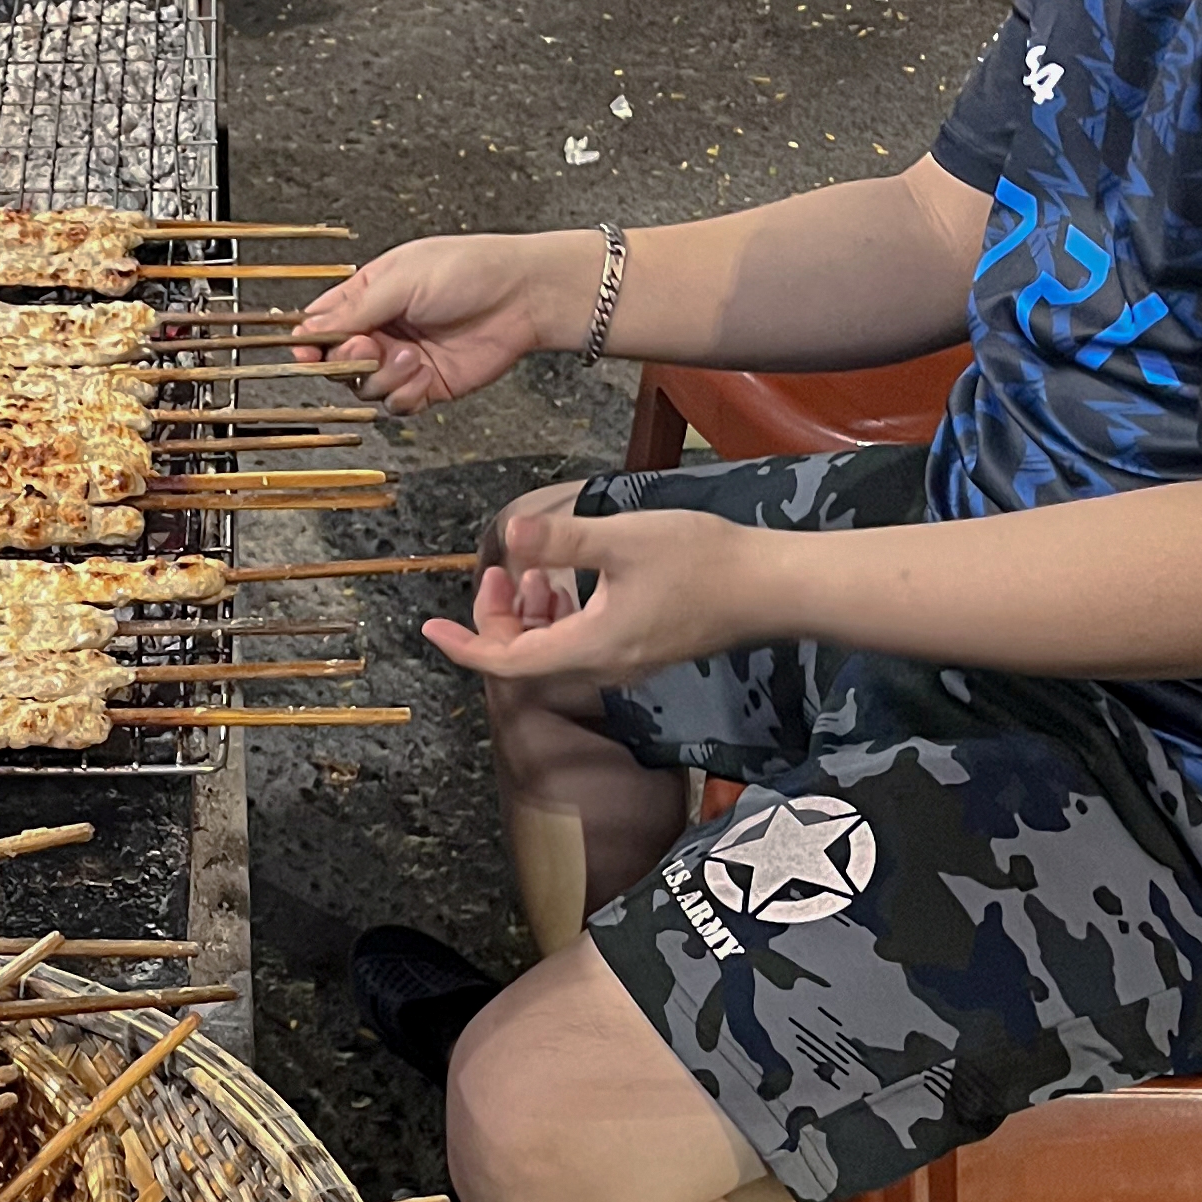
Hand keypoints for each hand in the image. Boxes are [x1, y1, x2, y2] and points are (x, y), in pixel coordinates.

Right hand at [289, 233, 579, 412]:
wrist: (523, 296)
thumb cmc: (468, 270)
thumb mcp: (402, 278)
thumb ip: (354, 308)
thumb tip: (309, 328)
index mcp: (368, 295)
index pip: (321, 323)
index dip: (309, 340)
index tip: (304, 350)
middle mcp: (381, 329)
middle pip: (336, 361)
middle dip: (347, 360)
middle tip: (370, 347)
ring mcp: (402, 360)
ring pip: (364, 388)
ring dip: (382, 377)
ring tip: (413, 357)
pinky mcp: (426, 386)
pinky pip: (396, 405)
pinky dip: (404, 395)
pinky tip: (424, 374)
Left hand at [423, 502, 778, 691]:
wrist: (772, 587)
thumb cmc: (702, 560)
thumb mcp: (622, 540)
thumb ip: (561, 542)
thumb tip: (509, 535)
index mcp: (590, 647)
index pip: (506, 662)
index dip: (463, 646)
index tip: (429, 629)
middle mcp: (603, 666)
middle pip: (527, 657)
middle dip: (498, 616)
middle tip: (497, 568)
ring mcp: (627, 661)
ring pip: (556, 648)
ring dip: (532, 613)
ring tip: (531, 567)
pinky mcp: (646, 647)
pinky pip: (584, 640)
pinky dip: (563, 613)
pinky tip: (571, 577)